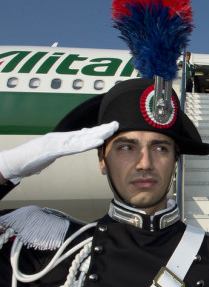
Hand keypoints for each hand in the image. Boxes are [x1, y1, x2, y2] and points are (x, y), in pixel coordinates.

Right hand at [0, 121, 118, 180]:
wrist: (15, 162)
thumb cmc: (33, 158)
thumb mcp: (52, 152)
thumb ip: (65, 148)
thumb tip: (77, 145)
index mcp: (62, 139)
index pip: (83, 134)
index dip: (98, 130)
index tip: (111, 126)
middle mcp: (61, 138)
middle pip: (85, 133)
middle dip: (101, 129)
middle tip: (115, 124)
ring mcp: (56, 142)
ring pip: (80, 138)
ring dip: (95, 134)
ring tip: (108, 131)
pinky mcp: (52, 149)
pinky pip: (71, 147)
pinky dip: (84, 144)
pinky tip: (95, 142)